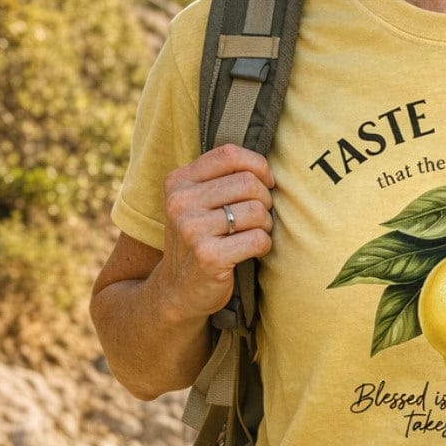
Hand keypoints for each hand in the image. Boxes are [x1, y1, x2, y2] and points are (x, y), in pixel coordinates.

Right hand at [157, 144, 275, 322]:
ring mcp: (192, 230)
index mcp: (178, 181)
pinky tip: (252, 251)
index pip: (229, 154)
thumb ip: (222, 178)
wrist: (177, 291)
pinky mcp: (208, 256)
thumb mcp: (198, 202)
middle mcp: (180, 202)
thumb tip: (268, 166)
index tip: (266, 182)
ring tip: (253, 234)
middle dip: (264, 200)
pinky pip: (257, 239)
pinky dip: (264, 245)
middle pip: (248, 183)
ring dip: (265, 225)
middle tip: (259, 217)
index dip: (258, 165)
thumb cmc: (199, 239)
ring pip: (257, 211)